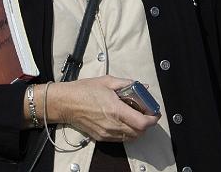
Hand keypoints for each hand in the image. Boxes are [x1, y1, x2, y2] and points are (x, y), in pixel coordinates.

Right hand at [45, 76, 160, 142]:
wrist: (65, 103)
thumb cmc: (83, 90)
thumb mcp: (107, 81)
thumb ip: (127, 84)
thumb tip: (143, 87)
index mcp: (115, 109)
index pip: (142, 123)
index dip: (152, 119)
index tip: (155, 113)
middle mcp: (113, 124)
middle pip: (139, 132)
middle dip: (147, 124)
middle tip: (146, 113)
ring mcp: (107, 133)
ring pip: (131, 137)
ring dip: (138, 129)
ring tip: (135, 117)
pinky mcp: (101, 137)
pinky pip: (120, 139)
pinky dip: (127, 132)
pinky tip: (124, 121)